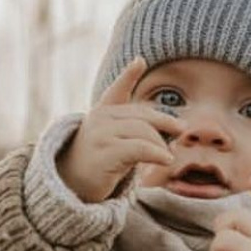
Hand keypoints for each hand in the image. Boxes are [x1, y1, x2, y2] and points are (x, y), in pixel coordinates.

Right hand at [57, 56, 180, 203]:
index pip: (116, 91)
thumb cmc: (96, 166)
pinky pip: (139, 148)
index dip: (128, 76)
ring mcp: (101, 135)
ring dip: (160, 144)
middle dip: (164, 122)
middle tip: (180, 130)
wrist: (70, 188)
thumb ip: (129, 127)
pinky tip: (166, 160)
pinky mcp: (105, 153)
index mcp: (102, 113)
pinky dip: (157, 153)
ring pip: (143, 131)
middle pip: (142, 115)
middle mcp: (100, 119)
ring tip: (168, 156)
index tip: (140, 62)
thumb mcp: (110, 141)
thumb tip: (161, 125)